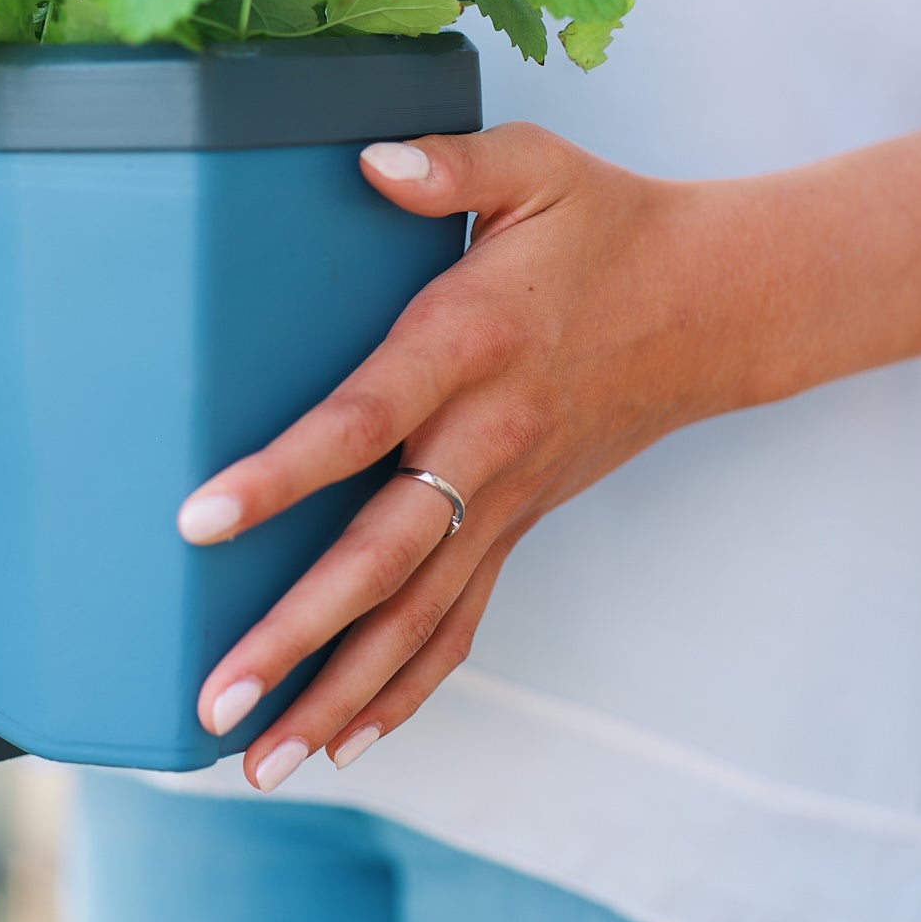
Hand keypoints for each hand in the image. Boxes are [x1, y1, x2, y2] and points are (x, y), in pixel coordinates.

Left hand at [180, 125, 759, 791]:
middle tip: (213, 696)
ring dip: (336, 694)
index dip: (280, 476)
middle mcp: (484, 443)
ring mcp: (505, 500)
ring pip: (414, 619)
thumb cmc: (608, 225)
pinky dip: (404, 691)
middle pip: (380, 559)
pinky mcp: (517, 528)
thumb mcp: (534, 166)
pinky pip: (458, 627)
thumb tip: (366, 159)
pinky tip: (345, 742)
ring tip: (257, 762)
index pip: (360, 424)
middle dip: (293, 636)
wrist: (720, 304)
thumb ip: (447, 163)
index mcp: (468, 348)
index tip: (200, 522)